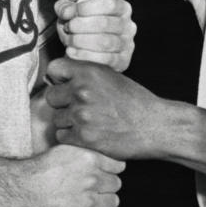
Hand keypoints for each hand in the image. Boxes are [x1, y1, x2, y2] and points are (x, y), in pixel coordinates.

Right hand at [15, 144, 124, 206]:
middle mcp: (91, 179)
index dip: (111, 171)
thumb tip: (103, 159)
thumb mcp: (65, 150)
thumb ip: (86, 154)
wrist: (22, 189)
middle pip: (116, 185)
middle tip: (94, 189)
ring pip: (113, 202)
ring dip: (104, 203)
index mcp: (90, 159)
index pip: (118, 167)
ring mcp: (88, 200)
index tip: (105, 175)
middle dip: (107, 187)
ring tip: (90, 201)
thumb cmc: (39, 170)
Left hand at [45, 57, 163, 159]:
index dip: (59, 78)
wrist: (154, 126)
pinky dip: (71, 137)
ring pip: (56, 118)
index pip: (54, 68)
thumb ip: (87, 75)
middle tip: (77, 107)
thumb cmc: (136, 102)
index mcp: (89, 72)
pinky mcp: (83, 137)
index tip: (64, 84)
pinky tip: (87, 134)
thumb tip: (63, 77)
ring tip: (87, 122)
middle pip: (51, 96)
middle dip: (62, 102)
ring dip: (68, 122)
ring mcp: (81, 115)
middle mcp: (82, 91)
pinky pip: (62, 136)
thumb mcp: (111, 77)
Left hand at [55, 0, 136, 71]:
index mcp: (121, 7)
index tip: (67, 13)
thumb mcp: (71, 13)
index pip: (109, 3)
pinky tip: (71, 52)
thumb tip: (65, 11)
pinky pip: (105, 59)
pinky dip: (84, 55)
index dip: (85, 8)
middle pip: (106, 23)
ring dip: (81, 41)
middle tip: (67, 27)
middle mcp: (128, 25)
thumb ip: (65, 7)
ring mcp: (127, 44)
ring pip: (105, 42)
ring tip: (68, 40)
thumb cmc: (80, 27)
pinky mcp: (122, 62)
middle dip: (80, 25)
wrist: (83, 52)